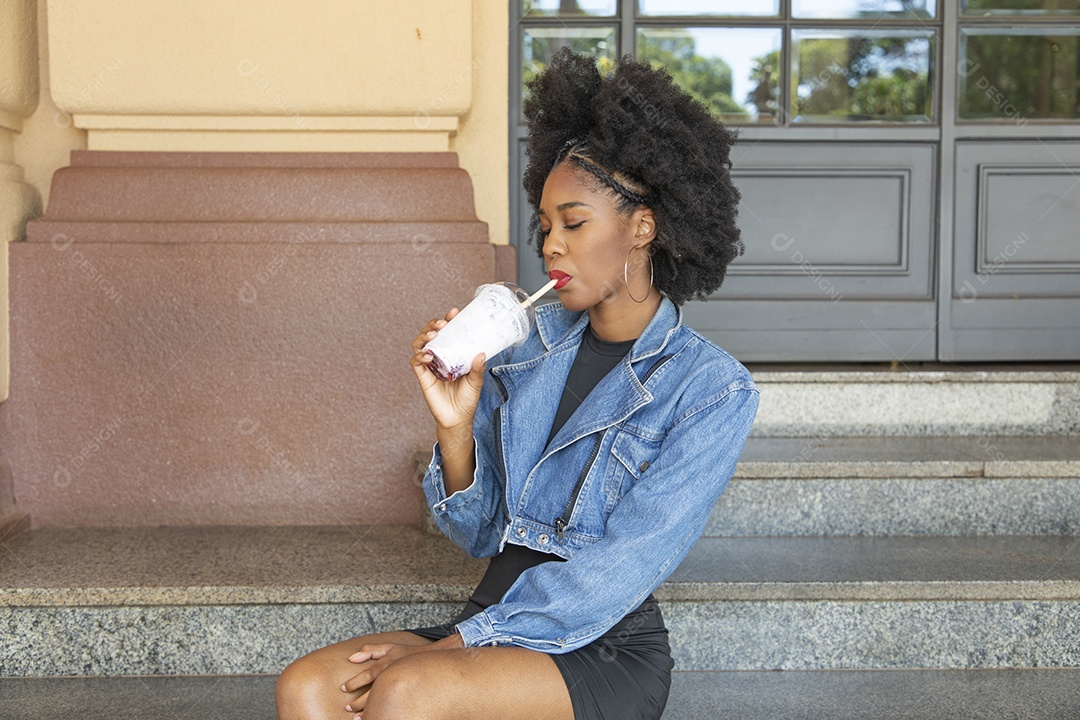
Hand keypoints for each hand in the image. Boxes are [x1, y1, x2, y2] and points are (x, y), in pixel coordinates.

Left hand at [341, 642, 424, 715]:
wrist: (432, 659)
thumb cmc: (406, 653)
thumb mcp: (389, 647)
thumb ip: (370, 650)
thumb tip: (351, 657)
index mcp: (386, 664)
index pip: (367, 675)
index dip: (354, 682)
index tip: (344, 688)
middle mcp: (391, 676)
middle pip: (373, 692)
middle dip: (359, 702)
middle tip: (347, 707)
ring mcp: (399, 687)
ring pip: (382, 702)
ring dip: (368, 712)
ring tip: (357, 719)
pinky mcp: (405, 695)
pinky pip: (392, 705)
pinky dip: (382, 712)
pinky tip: (376, 717)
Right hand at [410, 308, 486, 430]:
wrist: (458, 418)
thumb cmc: (467, 399)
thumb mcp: (476, 381)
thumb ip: (478, 369)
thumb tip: (481, 353)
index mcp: (452, 354)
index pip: (448, 333)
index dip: (448, 320)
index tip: (454, 312)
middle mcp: (439, 357)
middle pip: (430, 334)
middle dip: (433, 325)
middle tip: (442, 323)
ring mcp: (430, 366)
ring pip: (420, 344)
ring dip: (424, 336)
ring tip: (433, 335)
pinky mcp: (423, 377)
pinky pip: (415, 362)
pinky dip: (419, 356)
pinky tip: (428, 356)